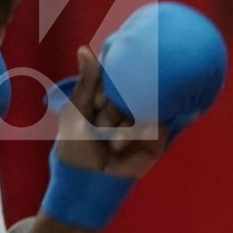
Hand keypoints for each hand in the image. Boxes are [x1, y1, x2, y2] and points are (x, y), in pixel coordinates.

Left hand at [53, 47, 166, 180]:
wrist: (87, 185)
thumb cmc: (74, 149)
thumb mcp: (77, 113)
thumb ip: (87, 83)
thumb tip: (84, 47)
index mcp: (106, 98)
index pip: (117, 74)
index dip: (112, 73)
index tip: (103, 88)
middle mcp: (126, 106)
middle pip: (134, 85)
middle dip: (118, 101)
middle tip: (101, 122)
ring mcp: (142, 121)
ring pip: (146, 101)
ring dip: (126, 119)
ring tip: (109, 141)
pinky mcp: (157, 137)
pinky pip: (157, 121)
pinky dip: (144, 126)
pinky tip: (129, 135)